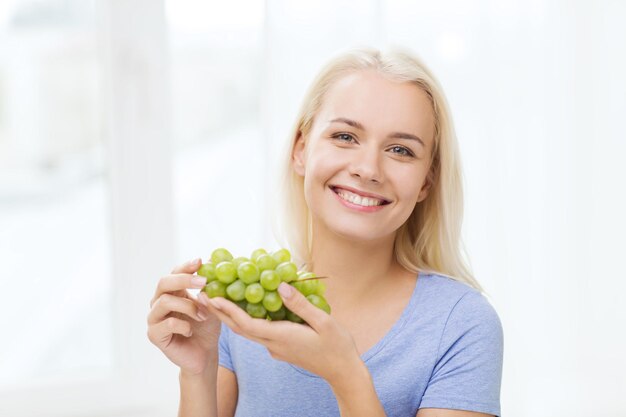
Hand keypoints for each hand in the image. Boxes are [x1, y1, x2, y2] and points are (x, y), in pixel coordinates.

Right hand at [147, 258, 221, 375]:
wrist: (204, 354)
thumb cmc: (206, 328)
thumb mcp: (211, 305)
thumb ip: (209, 288)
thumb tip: (212, 263)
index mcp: (172, 292)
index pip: (174, 273)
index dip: (185, 266)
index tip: (200, 261)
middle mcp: (159, 302)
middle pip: (163, 283)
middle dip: (184, 280)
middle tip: (203, 282)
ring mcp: (154, 318)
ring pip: (165, 302)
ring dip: (188, 306)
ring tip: (203, 316)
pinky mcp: (154, 335)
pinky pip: (168, 323)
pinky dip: (184, 325)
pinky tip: (191, 330)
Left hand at [204, 282, 361, 384]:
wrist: (343, 372)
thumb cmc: (337, 346)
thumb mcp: (323, 321)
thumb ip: (300, 304)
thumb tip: (280, 286)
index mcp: (281, 337)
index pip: (247, 324)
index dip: (228, 311)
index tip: (213, 297)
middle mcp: (273, 345)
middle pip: (240, 329)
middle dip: (220, 312)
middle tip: (204, 295)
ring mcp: (276, 348)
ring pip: (248, 332)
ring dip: (231, 317)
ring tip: (218, 300)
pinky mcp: (281, 349)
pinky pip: (259, 333)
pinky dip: (246, 321)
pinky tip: (246, 309)